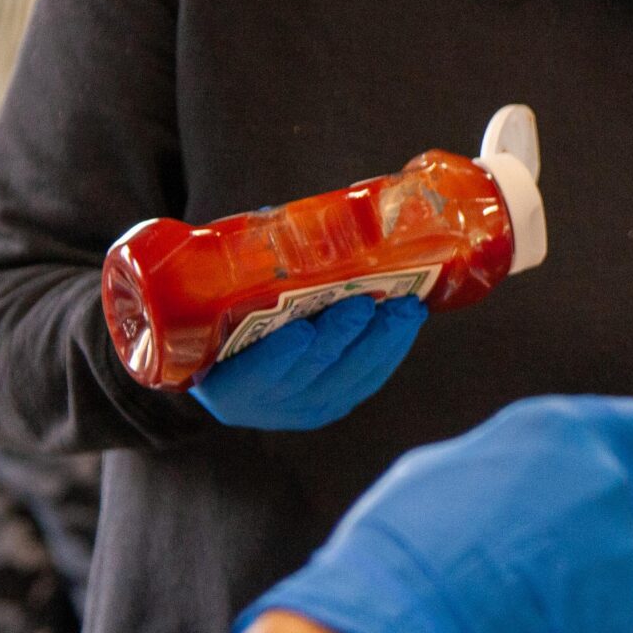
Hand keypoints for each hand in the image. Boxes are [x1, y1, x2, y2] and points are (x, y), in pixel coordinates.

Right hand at [191, 295, 426, 430]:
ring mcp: (304, 409)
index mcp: (226, 382)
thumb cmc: (227, 320)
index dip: (280, 353)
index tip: (303, 329)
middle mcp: (267, 404)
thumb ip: (246, 272)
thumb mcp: (224, 299)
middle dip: (343, 335)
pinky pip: (369, 379)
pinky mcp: (335, 405)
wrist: (231, 367)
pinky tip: (408, 321)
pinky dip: (391, 348)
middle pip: (313, 370)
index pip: (256, 371)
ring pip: (350, 377)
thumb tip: (280, 223)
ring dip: (382, 341)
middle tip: (365, 302)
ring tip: (406, 307)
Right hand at [238, 395, 632, 632]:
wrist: (403, 626)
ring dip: (584, 590)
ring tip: (506, 608)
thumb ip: (511, 470)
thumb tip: (525, 489)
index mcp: (570, 433)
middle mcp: (613, 488)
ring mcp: (627, 562)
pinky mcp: (626, 631)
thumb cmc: (403, 539)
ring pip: (622, 578)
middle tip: (535, 562)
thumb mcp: (444, 468)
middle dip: (602, 532)